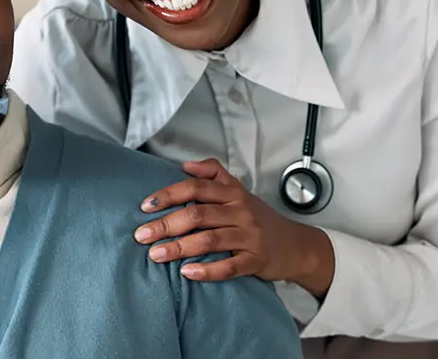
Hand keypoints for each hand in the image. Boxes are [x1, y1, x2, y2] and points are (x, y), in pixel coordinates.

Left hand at [134, 158, 334, 293]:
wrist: (296, 245)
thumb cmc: (257, 217)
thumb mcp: (238, 190)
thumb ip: (213, 173)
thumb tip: (185, 165)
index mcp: (232, 193)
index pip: (195, 187)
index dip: (168, 195)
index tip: (145, 206)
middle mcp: (241, 212)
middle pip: (197, 215)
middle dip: (166, 225)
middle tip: (141, 235)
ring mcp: (250, 237)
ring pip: (210, 240)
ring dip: (179, 248)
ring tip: (155, 255)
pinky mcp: (257, 260)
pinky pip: (230, 266)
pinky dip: (207, 270)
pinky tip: (187, 273)